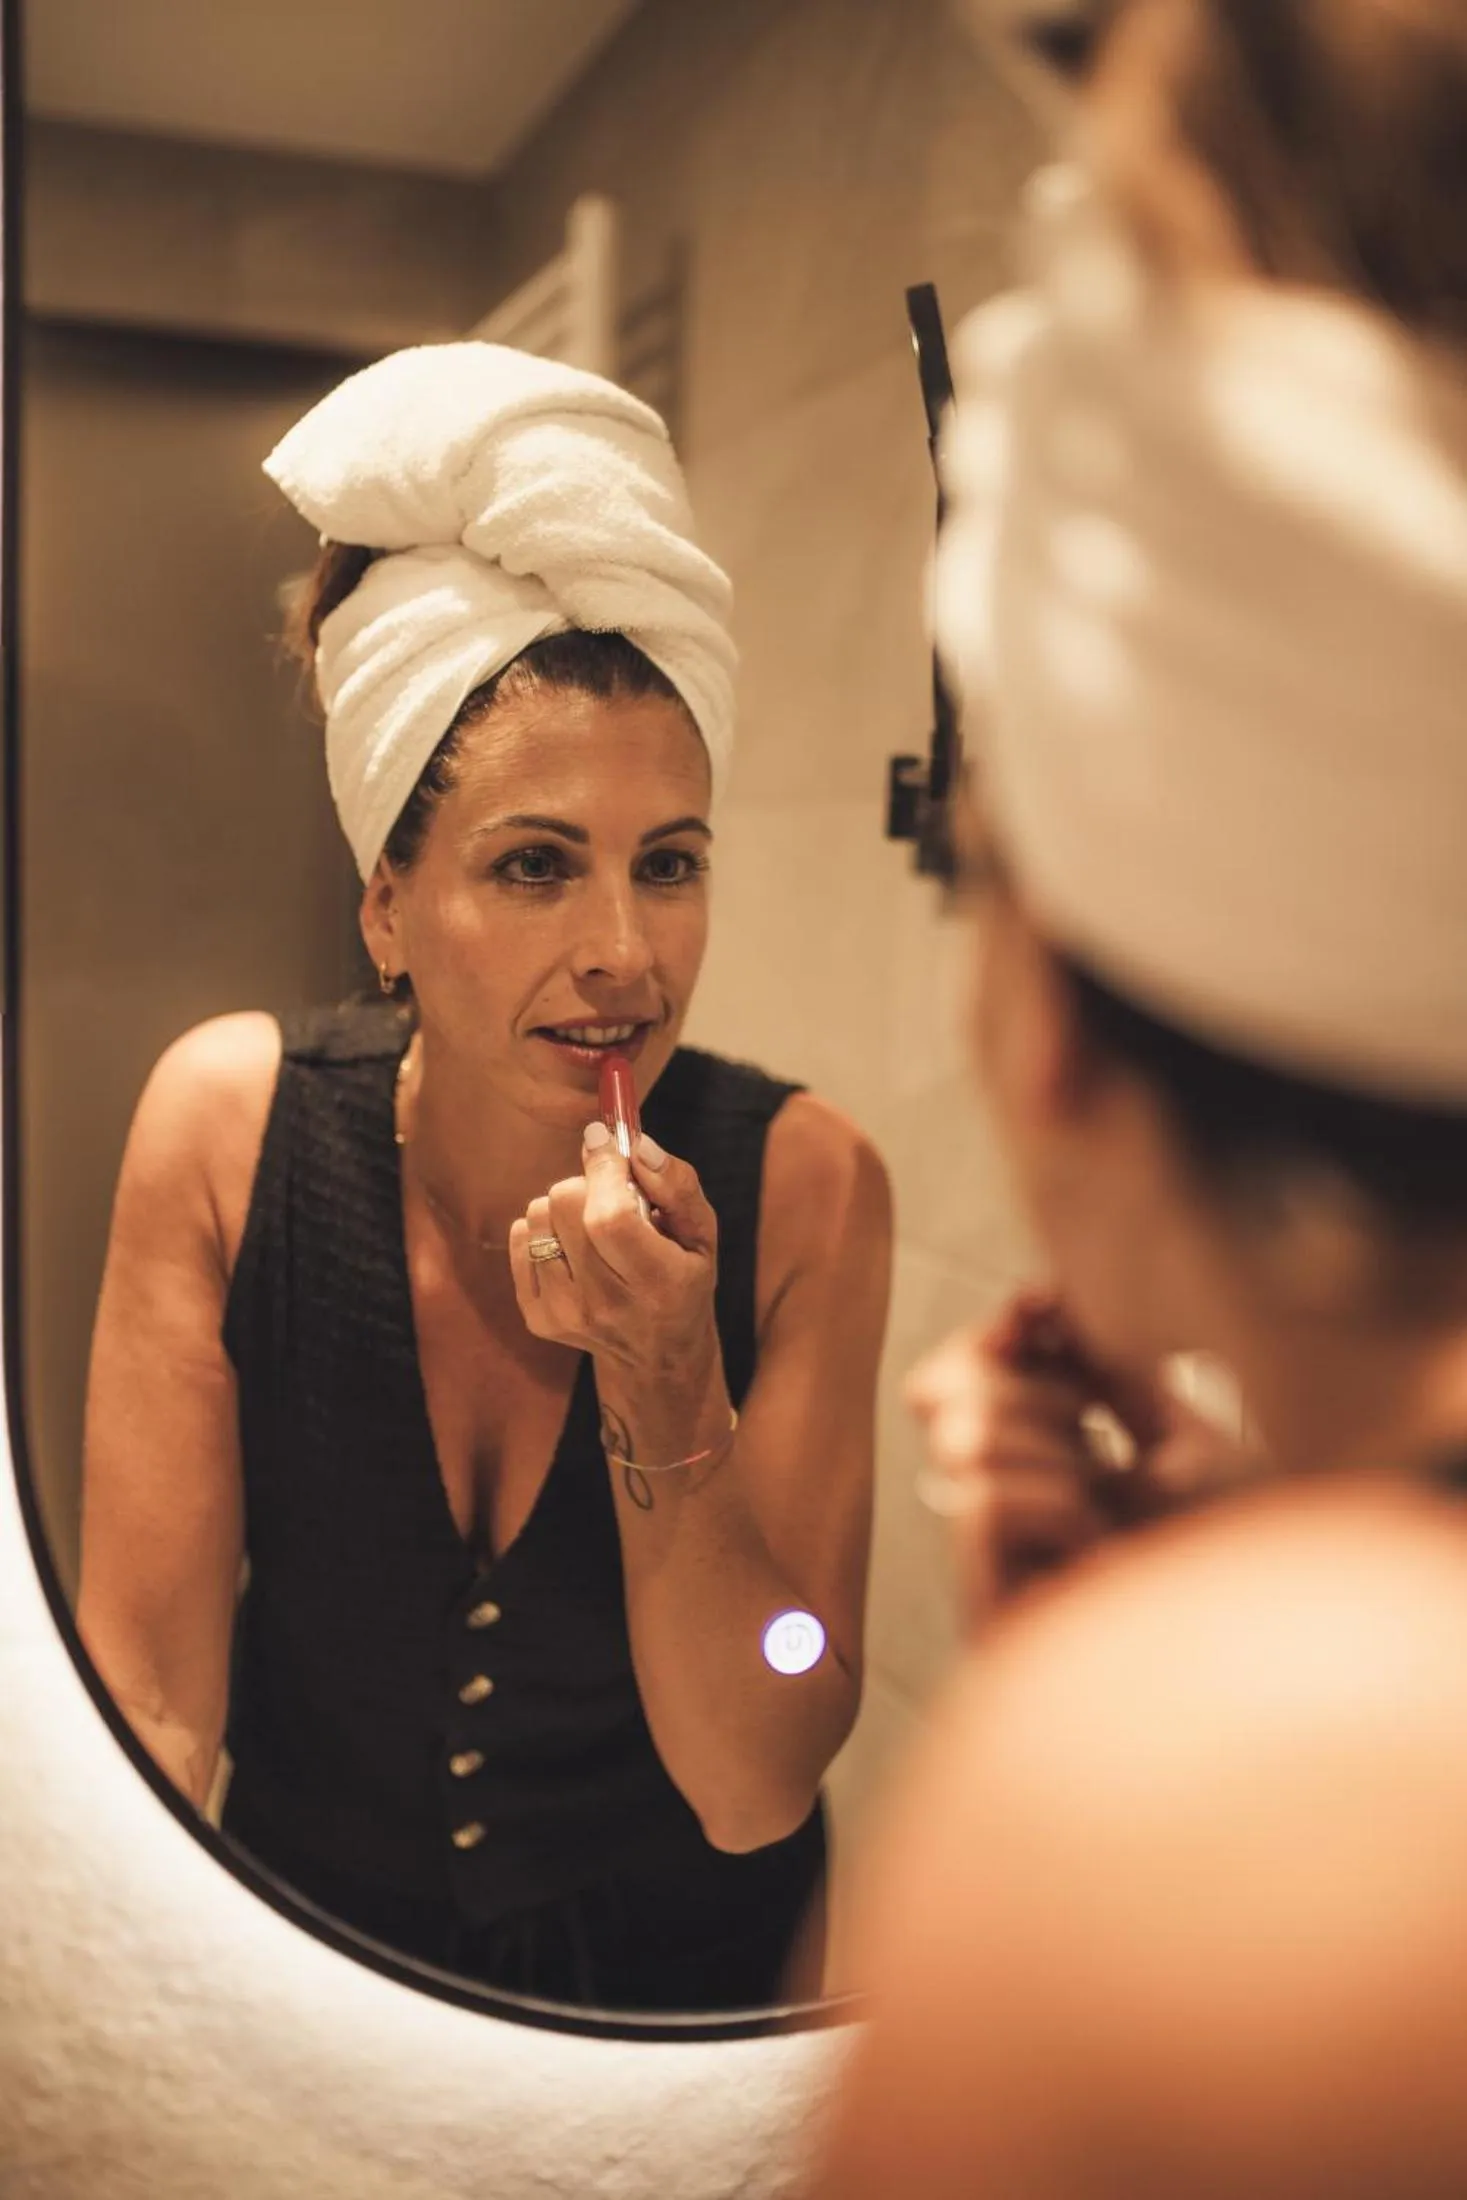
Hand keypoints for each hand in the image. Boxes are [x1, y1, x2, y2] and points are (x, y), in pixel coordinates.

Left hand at [508, 1124, 718, 1374]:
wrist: (656, 1354)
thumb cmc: (683, 1278)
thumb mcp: (701, 1233)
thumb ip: (676, 1184)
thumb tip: (635, 1144)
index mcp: (658, 1283)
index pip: (609, 1217)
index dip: (602, 1169)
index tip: (604, 1142)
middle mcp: (606, 1304)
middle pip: (565, 1205)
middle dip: (587, 1184)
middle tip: (611, 1197)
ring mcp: (565, 1313)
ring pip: (538, 1215)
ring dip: (564, 1208)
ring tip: (593, 1229)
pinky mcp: (537, 1317)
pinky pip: (521, 1237)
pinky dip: (544, 1230)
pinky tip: (573, 1249)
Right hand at [906, 1289, 1265, 1629]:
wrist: (1265, 1652)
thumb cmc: (1235, 1551)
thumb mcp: (1181, 1432)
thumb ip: (1106, 1366)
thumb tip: (1038, 1297)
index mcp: (1051, 1459)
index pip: (971, 1370)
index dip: (996, 1333)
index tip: (1035, 1306)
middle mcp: (1010, 1501)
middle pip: (946, 1390)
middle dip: (1030, 1387)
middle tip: (1090, 1431)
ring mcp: (994, 1557)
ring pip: (964, 1436)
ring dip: (1052, 1451)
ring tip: (1104, 1504)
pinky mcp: (985, 1603)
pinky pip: (984, 1502)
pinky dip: (1054, 1508)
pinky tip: (1095, 1548)